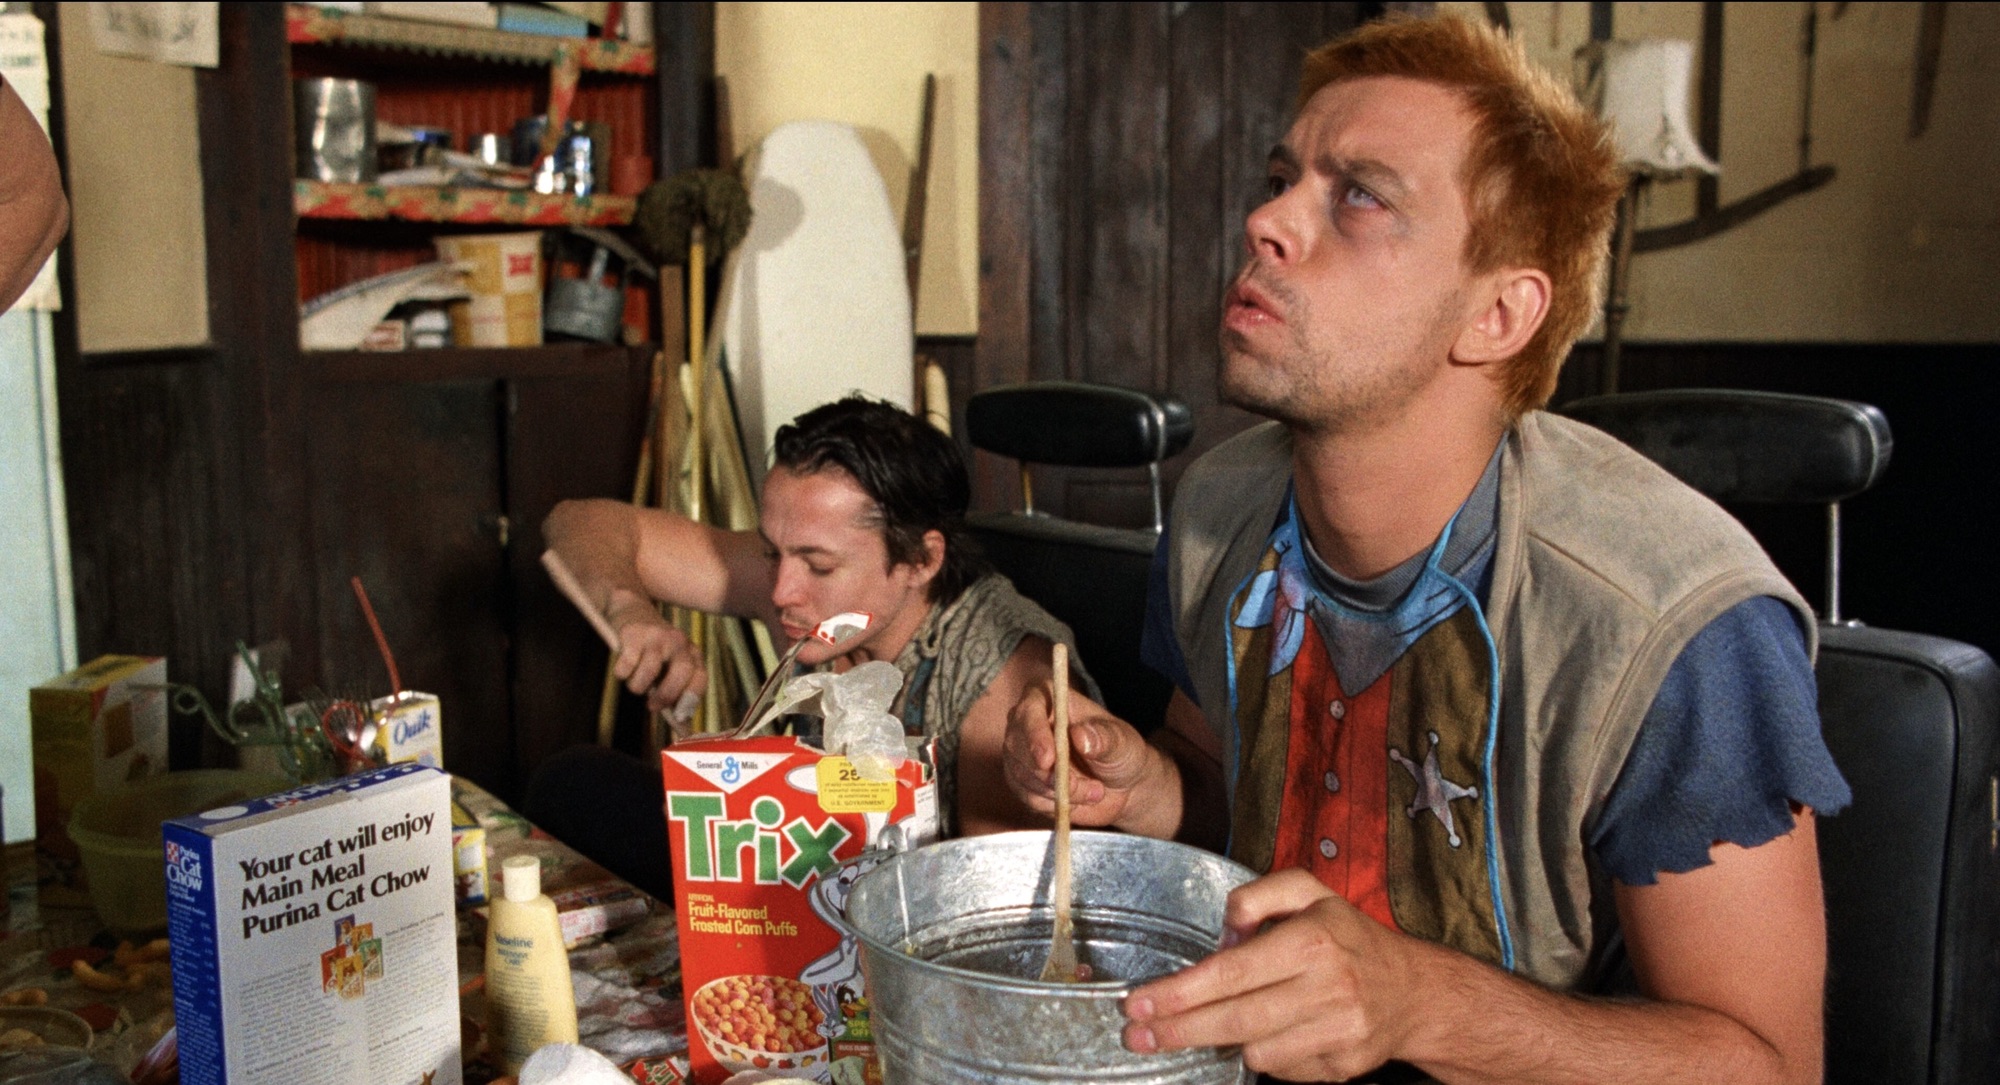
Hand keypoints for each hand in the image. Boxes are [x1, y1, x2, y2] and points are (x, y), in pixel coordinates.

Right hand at [605, 593, 706, 713]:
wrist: (629, 609)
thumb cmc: (651, 648)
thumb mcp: (668, 664)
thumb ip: (675, 690)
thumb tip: (682, 727)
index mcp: (691, 651)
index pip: (700, 676)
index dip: (690, 699)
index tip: (679, 716)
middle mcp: (678, 641)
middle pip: (681, 673)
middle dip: (666, 695)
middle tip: (652, 706)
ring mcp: (656, 636)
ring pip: (649, 672)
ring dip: (638, 686)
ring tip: (635, 684)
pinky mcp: (633, 634)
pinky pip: (626, 666)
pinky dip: (622, 673)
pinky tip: (623, 668)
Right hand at [1001, 684, 1159, 828]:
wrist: (1122, 786)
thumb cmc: (1121, 753)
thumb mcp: (1123, 743)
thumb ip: (1104, 738)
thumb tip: (1080, 736)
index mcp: (1052, 698)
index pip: (1030, 707)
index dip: (1034, 732)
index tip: (1049, 760)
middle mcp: (1029, 722)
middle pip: (1016, 744)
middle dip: (1046, 773)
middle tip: (1078, 787)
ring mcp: (1022, 752)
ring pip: (1021, 774)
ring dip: (1057, 791)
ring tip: (1093, 792)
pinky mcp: (1022, 780)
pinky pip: (1027, 796)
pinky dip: (1053, 804)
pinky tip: (1078, 800)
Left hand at [1122, 869, 1429, 1081]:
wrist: (1414, 992)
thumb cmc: (1349, 938)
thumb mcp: (1309, 892)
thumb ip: (1259, 894)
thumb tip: (1224, 928)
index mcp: (1314, 940)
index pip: (1232, 972)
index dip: (1179, 992)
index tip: (1139, 1003)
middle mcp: (1329, 987)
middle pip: (1236, 1019)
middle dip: (1179, 1030)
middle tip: (1136, 1035)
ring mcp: (1338, 1032)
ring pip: (1255, 1051)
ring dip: (1224, 1041)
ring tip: (1204, 1026)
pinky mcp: (1342, 1067)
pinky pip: (1281, 1069)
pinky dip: (1264, 1054)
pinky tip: (1267, 1033)